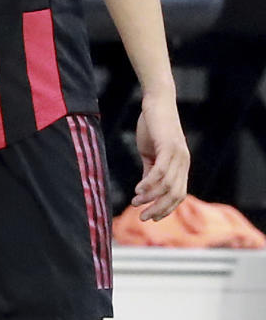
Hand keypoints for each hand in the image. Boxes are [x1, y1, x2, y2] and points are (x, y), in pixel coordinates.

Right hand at [132, 92, 189, 221]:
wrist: (156, 102)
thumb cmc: (153, 126)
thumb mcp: (150, 152)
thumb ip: (150, 170)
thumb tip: (145, 189)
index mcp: (181, 166)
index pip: (178, 195)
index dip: (166, 208)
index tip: (150, 217)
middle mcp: (183, 163)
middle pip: (175, 195)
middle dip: (159, 209)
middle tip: (143, 217)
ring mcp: (178, 155)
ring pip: (167, 186)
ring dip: (151, 197)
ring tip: (135, 202)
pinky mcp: (169, 147)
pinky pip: (160, 172)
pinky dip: (149, 183)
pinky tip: (137, 189)